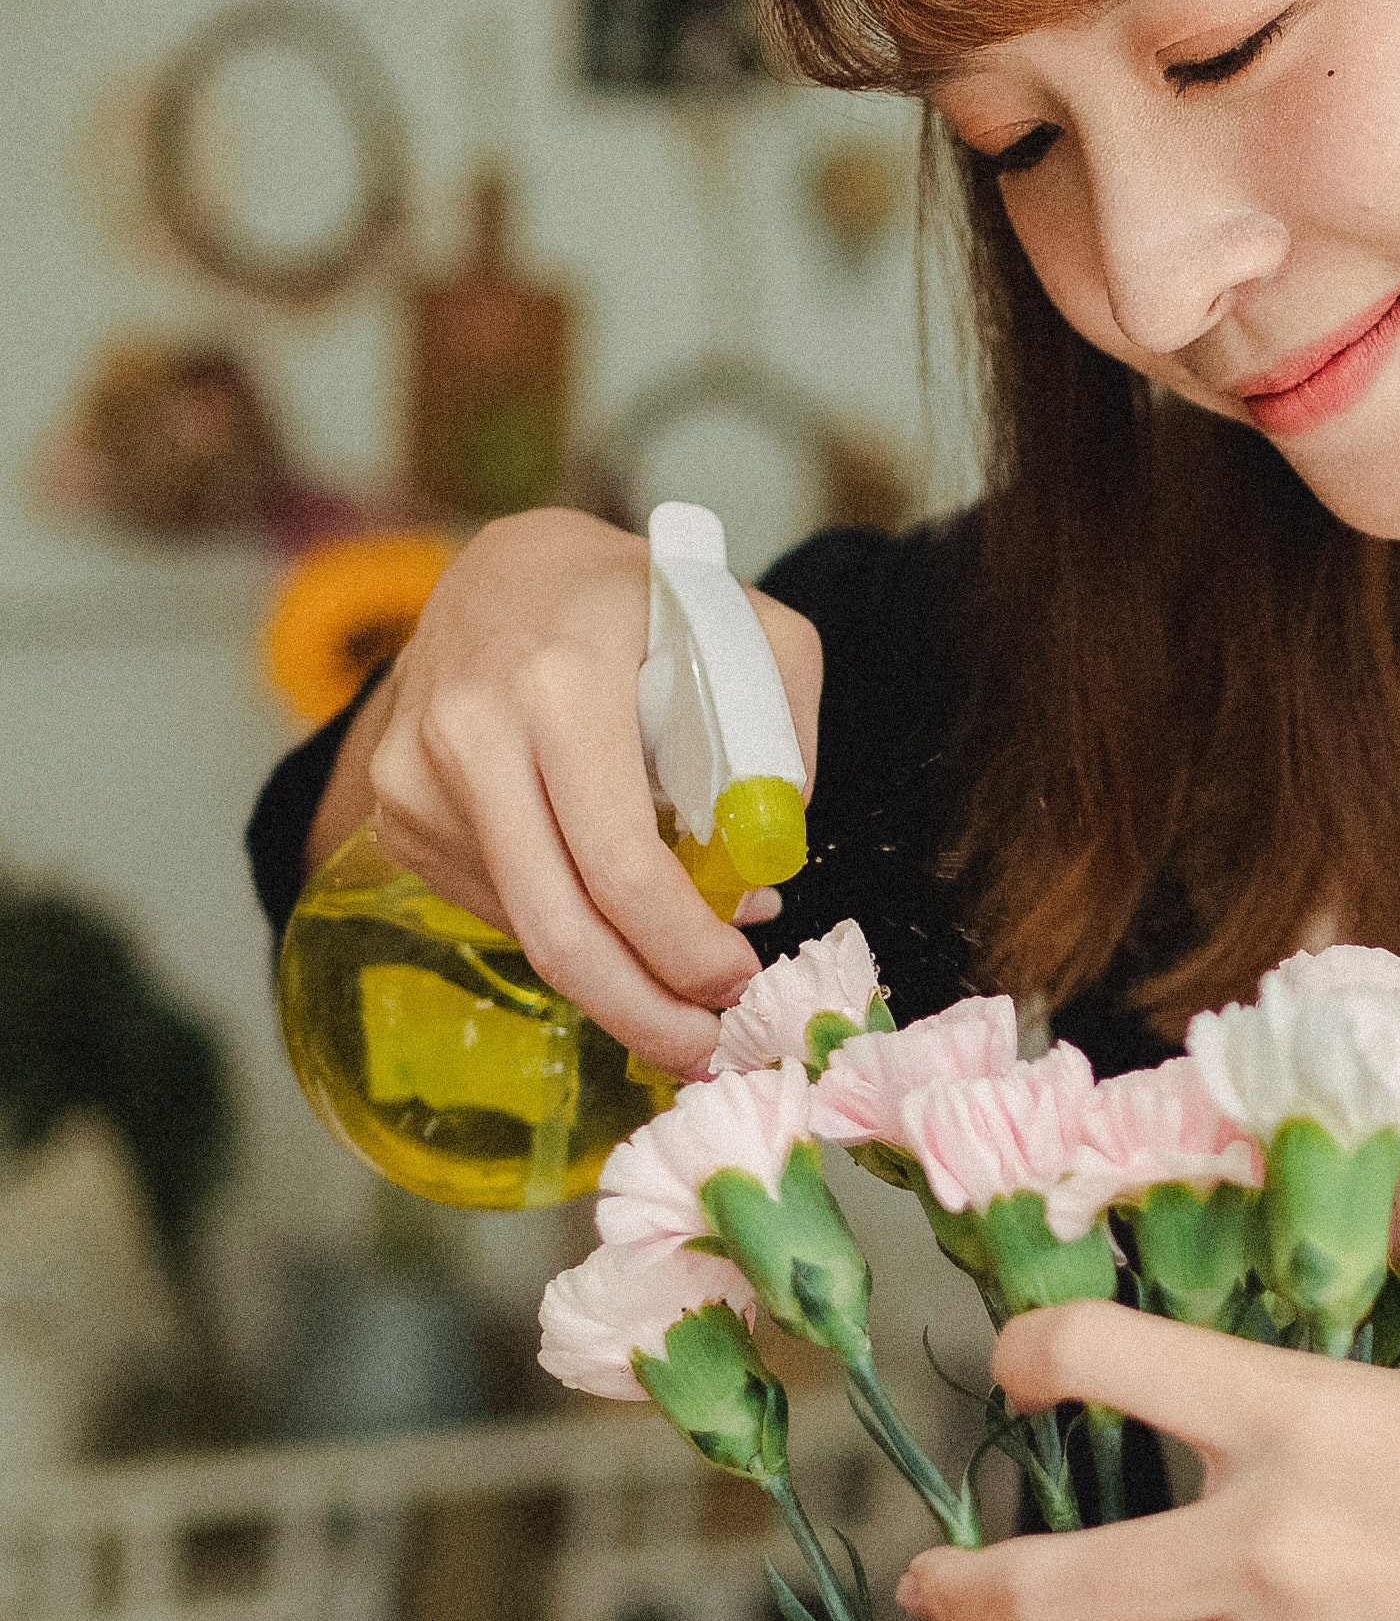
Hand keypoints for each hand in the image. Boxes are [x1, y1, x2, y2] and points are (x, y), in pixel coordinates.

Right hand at [304, 509, 821, 1074]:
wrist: (509, 570)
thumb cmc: (645, 607)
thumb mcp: (751, 636)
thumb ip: (782, 746)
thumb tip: (755, 883)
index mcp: (559, 680)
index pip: (618, 861)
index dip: (682, 948)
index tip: (736, 984)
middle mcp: (469, 728)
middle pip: (558, 928)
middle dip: (641, 1012)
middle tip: (702, 1050)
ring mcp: (416, 774)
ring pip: (526, 930)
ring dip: (611, 977)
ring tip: (675, 975)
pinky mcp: (398, 809)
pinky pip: (496, 906)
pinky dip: (564, 924)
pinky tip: (604, 899)